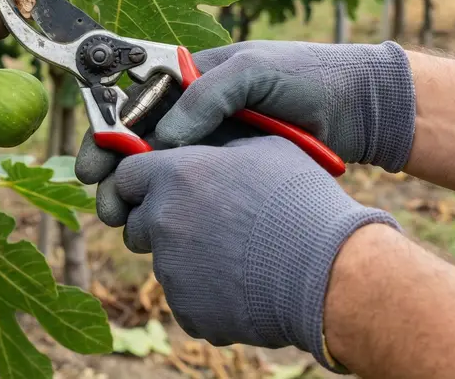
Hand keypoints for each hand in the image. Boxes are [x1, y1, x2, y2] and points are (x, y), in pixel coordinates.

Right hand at [76, 40, 413, 223]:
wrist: (361, 107)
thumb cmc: (308, 75)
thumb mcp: (254, 71)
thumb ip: (206, 95)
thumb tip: (161, 139)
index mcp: (188, 80)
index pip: (132, 107)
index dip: (106, 138)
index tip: (92, 170)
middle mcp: (193, 113)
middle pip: (138, 148)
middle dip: (114, 179)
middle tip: (107, 210)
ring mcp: (212, 144)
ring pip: (160, 175)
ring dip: (138, 200)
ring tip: (128, 228)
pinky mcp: (231, 173)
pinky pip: (192, 191)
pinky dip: (171, 209)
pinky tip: (160, 230)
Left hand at [113, 137, 397, 367]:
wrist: (328, 271)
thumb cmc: (301, 202)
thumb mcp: (263, 148)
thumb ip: (213, 145)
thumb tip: (195, 144)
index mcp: (174, 176)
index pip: (126, 175)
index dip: (142, 181)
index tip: (160, 187)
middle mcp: (163, 221)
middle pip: (138, 222)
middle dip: (161, 222)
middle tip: (205, 224)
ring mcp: (171, 270)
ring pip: (165, 262)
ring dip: (188, 258)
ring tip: (238, 255)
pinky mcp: (187, 310)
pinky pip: (186, 298)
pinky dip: (207, 294)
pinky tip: (245, 284)